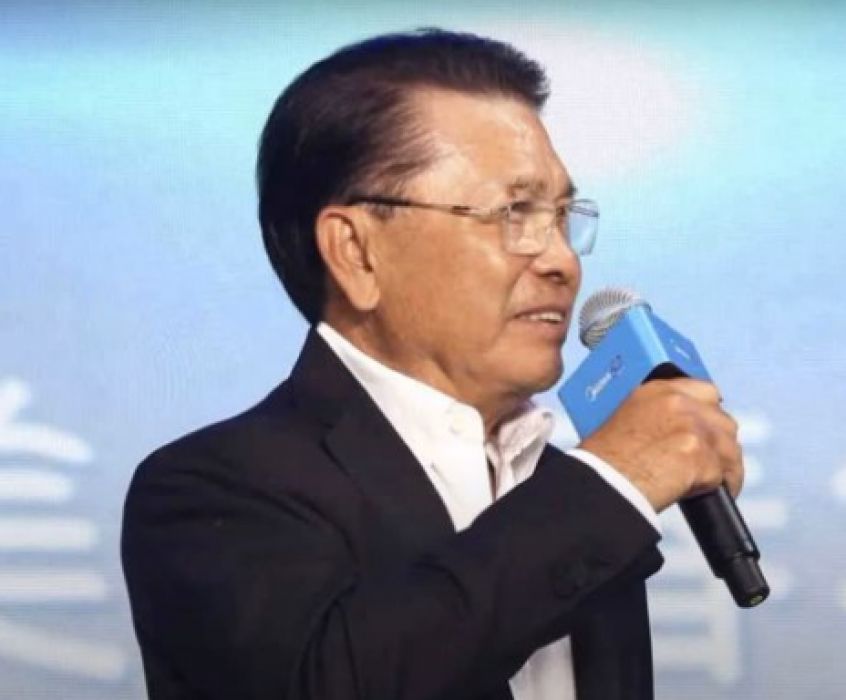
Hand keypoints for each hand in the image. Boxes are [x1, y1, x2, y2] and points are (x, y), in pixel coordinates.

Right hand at [578, 378, 743, 511]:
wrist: (603, 482)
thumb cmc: (604, 461)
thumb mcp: (624, 420)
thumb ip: (655, 417)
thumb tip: (672, 434)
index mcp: (656, 391)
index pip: (704, 390)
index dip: (709, 413)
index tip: (708, 429)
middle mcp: (677, 403)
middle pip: (722, 420)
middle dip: (719, 442)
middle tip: (707, 461)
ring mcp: (692, 427)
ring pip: (730, 447)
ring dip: (723, 467)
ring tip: (707, 483)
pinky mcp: (701, 455)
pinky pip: (728, 475)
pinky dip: (722, 487)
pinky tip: (705, 493)